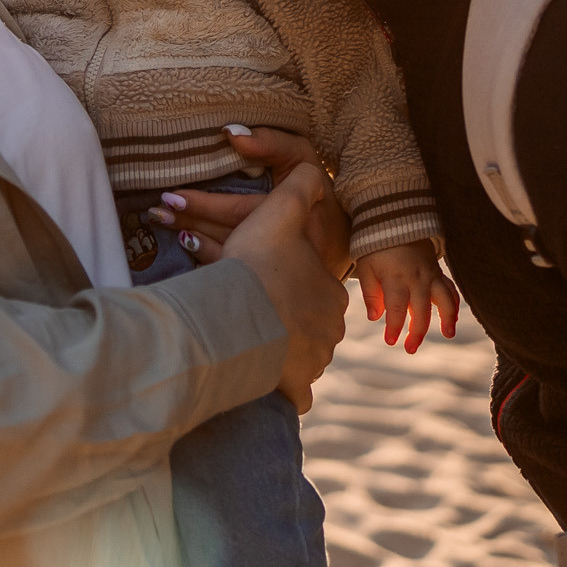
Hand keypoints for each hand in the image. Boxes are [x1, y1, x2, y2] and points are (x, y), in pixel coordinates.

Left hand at [149, 127, 351, 275]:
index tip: (173, 194)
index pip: (244, 210)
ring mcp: (283, 270)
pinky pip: (238, 278)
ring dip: (194, 241)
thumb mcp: (302, 158)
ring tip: (164, 223)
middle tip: (158, 210)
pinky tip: (187, 248)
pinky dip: (209, 263)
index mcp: (298, 212)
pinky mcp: (274, 285)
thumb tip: (230, 134)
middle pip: (232, 235)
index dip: (207, 204)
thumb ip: (271, 144)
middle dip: (192, 221)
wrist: (343, 242)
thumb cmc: (319, 192)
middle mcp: (290, 245)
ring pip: (233, 258)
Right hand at [216, 164, 348, 411]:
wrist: (234, 320)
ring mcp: (314, 365)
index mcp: (332, 293)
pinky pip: (292, 394)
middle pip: (308, 324)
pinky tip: (262, 379)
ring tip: (250, 342)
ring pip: (299, 356)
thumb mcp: (280, 210)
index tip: (263, 281)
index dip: (288, 281)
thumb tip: (315, 171)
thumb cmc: (257, 264)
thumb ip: (301, 185)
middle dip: (286, 320)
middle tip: (253, 312)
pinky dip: (280, 388)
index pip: (315, 286)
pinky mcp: (294, 392)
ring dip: (279, 352)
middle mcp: (331, 332)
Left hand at [355, 241, 459, 352]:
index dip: (394, 327)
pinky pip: (450, 288)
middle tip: (410, 349)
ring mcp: (430, 274)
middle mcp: (417, 277)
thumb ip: (371, 292)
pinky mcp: (437, 271)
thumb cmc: (376, 247)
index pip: (396, 309)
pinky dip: (454, 302)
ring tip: (448, 334)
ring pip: (444, 299)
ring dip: (448, 318)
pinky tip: (453, 318)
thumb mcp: (366, 266)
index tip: (390, 341)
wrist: (395, 219)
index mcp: (396, 277)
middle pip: (421, 310)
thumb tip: (375, 317)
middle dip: (417, 332)